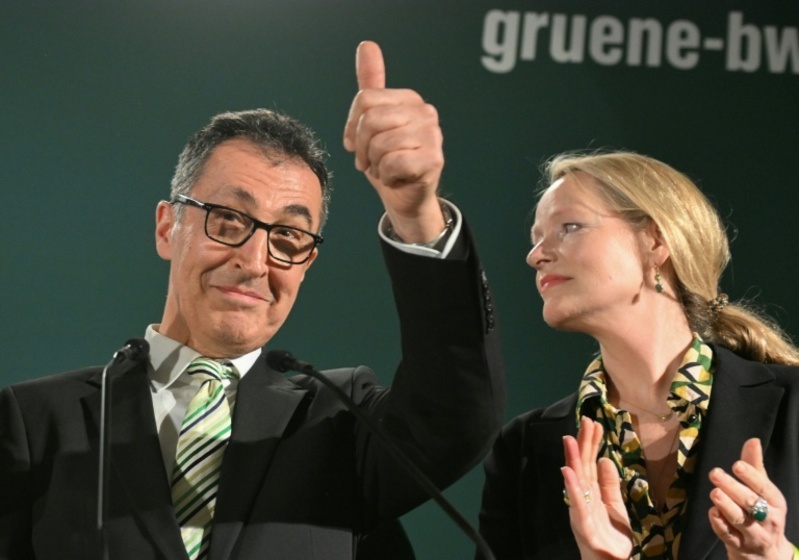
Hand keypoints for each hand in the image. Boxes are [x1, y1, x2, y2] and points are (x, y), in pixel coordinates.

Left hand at [343, 41, 445, 242]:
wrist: (406, 198)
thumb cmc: (388, 161)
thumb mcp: (373, 123)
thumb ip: (370, 86)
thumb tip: (367, 46)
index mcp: (409, 100)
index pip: (365, 100)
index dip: (352, 126)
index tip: (354, 143)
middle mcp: (425, 113)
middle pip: (371, 120)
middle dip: (361, 147)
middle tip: (368, 160)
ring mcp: (433, 136)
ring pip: (380, 143)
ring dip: (374, 163)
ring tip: (383, 168)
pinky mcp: (434, 160)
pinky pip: (393, 162)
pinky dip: (386, 175)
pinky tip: (396, 178)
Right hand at [561, 417, 632, 559]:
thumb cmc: (610, 538)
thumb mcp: (616, 508)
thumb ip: (610, 485)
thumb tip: (604, 459)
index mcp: (591, 494)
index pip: (590, 464)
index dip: (591, 444)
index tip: (594, 424)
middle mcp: (583, 499)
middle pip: (582, 468)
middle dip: (583, 445)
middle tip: (586, 422)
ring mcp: (581, 512)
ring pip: (576, 482)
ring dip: (572, 460)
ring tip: (570, 440)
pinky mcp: (583, 527)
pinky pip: (577, 505)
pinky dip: (572, 488)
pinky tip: (568, 472)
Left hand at [708, 438, 792, 559]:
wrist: (768, 554)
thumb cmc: (763, 513)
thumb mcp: (763, 491)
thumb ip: (755, 467)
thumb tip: (753, 440)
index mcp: (776, 503)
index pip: (765, 488)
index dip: (751, 476)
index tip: (737, 464)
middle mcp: (768, 520)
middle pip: (751, 503)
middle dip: (733, 488)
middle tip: (715, 473)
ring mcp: (754, 536)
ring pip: (740, 521)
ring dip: (726, 506)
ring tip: (714, 492)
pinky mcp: (740, 547)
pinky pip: (729, 536)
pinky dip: (720, 524)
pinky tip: (712, 512)